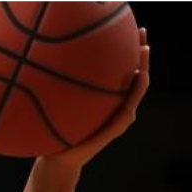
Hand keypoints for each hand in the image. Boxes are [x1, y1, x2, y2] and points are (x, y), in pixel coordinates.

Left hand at [42, 27, 149, 173]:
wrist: (59, 159)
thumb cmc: (57, 132)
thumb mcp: (59, 108)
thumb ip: (61, 89)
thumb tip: (46, 61)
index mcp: (106, 100)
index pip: (121, 73)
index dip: (126, 53)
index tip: (128, 33)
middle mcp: (116, 106)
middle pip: (134, 76)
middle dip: (139, 54)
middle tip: (142, 33)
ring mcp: (119, 116)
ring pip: (138, 89)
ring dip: (143, 69)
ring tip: (144, 50)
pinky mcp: (118, 127)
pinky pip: (130, 105)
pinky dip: (136, 90)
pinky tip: (138, 76)